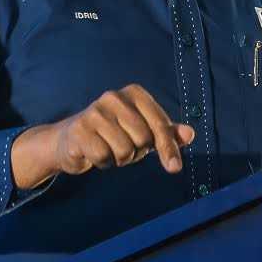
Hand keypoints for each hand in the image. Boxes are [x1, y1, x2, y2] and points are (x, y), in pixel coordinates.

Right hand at [11, 84, 193, 188]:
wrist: (71, 140)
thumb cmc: (114, 134)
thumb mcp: (144, 131)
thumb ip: (167, 133)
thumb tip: (190, 134)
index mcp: (134, 93)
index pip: (160, 125)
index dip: (168, 149)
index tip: (174, 168)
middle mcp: (113, 97)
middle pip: (143, 139)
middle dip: (137, 152)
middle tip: (124, 146)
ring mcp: (94, 111)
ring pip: (124, 151)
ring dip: (119, 159)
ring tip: (109, 149)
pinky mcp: (79, 129)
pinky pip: (104, 157)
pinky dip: (102, 163)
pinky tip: (94, 153)